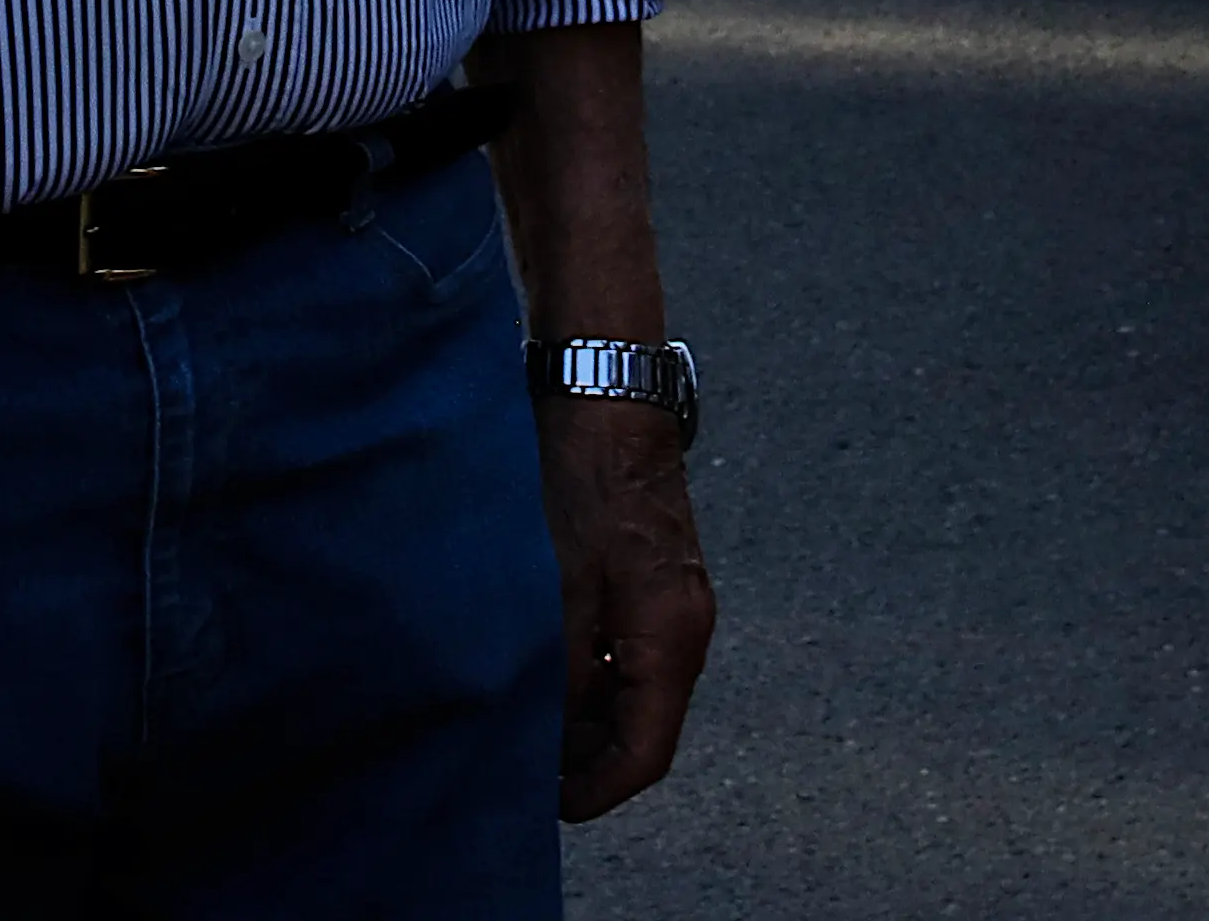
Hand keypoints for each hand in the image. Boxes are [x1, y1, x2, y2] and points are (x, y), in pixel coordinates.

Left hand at [537, 397, 716, 819]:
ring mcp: (674, 603)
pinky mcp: (655, 581)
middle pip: (643, 727)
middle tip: (524, 769)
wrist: (608, 401)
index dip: (597, 790)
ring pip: (634, 690)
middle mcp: (684, 629)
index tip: (551, 807)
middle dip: (586, 758)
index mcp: (670, 639)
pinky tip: (543, 670)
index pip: (646, 752)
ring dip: (585, 716)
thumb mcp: (559, 590)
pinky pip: (628, 652)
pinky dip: (591, 675)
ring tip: (524, 724)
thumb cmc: (584, 488)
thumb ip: (560, 669)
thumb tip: (547, 733)